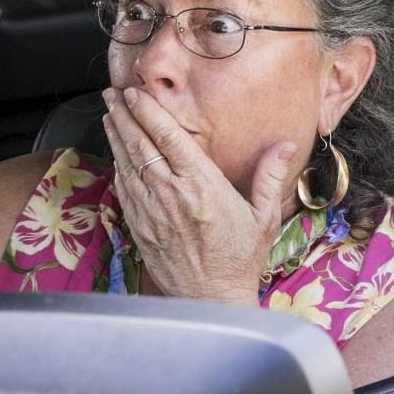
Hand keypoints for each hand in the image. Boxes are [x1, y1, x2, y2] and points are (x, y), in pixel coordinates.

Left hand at [102, 86, 296, 303]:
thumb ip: (270, 176)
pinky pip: (123, 189)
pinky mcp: (139, 227)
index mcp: (202, 187)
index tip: (136, 93)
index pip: (168, 138)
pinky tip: (115, 153)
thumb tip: (284, 144)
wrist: (211, 300)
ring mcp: (151, 212)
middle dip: (124, 115)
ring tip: (109, 114)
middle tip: (113, 94)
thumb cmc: (239, 260)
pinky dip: (117, 166)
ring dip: (116, 136)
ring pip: (126, 164)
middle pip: (140, 145)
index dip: (148, 112)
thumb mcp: (263, 217)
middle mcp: (171, 196)